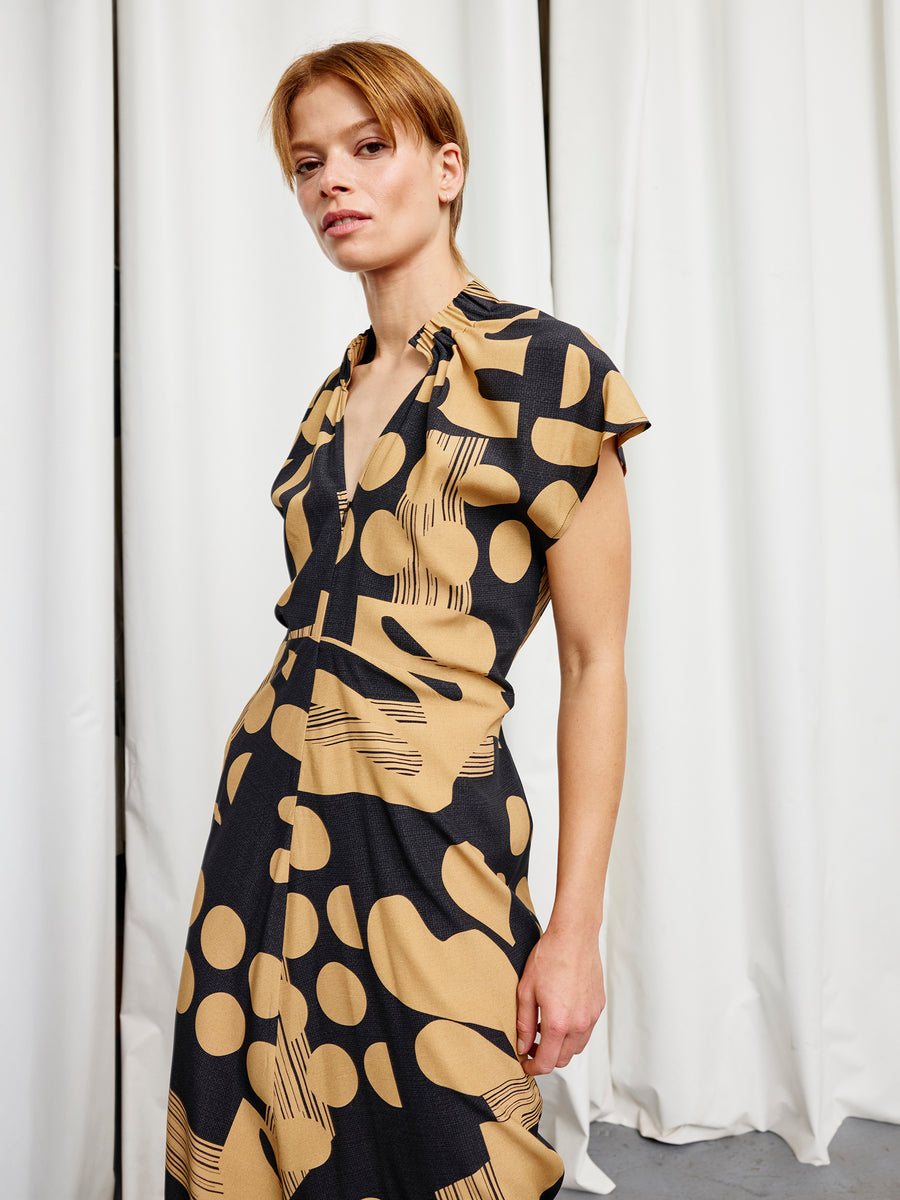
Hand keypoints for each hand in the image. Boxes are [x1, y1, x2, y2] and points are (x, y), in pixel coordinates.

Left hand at [516, 926, 605, 1075]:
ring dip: (560, 1046)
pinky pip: (586, 1031)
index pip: (547, 1063)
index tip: (524, 1063)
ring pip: (576, 1048)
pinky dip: (573, 1032)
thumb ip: (524, 1023)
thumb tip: (523, 1046)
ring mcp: (591, 1016)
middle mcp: (579, 1024)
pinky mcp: (598, 1007)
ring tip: (545, 1028)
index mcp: (558, 1023)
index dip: (532, 1068)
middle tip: (531, 1045)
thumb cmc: (549, 958)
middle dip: (546, 1058)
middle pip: (563, 1059)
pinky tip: (561, 1014)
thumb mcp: (526, 991)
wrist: (574, 936)